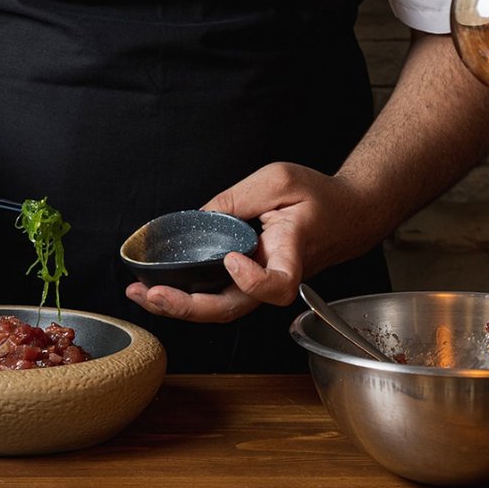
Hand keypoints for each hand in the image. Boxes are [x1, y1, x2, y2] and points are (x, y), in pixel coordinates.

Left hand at [124, 163, 375, 322]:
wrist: (348, 215)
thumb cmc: (319, 197)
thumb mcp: (278, 180)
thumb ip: (236, 199)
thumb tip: (197, 218)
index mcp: (292, 252)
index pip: (277, 284)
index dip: (253, 281)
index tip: (233, 259)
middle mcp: (276, 277)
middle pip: (233, 308)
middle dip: (188, 307)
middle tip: (152, 294)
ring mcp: (262, 285)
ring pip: (220, 308)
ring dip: (178, 306)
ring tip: (140, 293)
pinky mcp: (250, 283)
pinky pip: (217, 296)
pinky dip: (185, 295)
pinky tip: (156, 288)